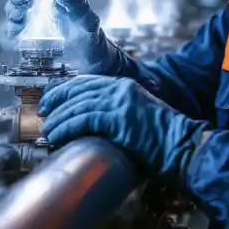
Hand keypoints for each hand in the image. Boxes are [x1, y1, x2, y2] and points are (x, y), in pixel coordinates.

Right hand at [3, 0, 120, 73]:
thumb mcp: (88, 19)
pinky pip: (12, 28)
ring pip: (13, 7)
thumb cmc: (91, 35)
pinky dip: (12, 28)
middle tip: (25, 3)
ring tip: (22, 18)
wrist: (90, 60)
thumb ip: (77, 2)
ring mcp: (34, 19)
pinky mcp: (28, 36)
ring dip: (13, 10)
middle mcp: (42, 3)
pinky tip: (18, 33)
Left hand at [40, 75, 207, 184]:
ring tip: (48, 131)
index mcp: (126, 87)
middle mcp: (121, 89)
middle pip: (79, 89)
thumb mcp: (140, 118)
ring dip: (58, 119)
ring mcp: (120, 103)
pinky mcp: (118, 119)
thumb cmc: (165, 140)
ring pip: (78, 106)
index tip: (52, 99)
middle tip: (44, 112)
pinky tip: (58, 136)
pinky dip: (66, 128)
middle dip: (57, 100)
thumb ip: (120, 115)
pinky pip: (83, 120)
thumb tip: (95, 125)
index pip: (88, 82)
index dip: (66, 89)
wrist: (184, 146)